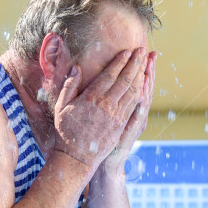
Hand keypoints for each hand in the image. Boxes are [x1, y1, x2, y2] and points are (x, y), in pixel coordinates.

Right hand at [52, 47, 146, 173]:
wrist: (76, 157)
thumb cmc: (66, 130)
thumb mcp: (62, 106)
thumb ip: (69, 86)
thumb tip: (76, 68)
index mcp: (91, 98)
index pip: (110, 75)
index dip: (120, 62)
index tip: (127, 51)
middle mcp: (106, 105)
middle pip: (125, 80)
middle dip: (135, 63)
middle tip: (142, 51)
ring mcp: (116, 116)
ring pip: (133, 91)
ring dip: (141, 75)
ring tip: (146, 63)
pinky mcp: (122, 124)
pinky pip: (135, 105)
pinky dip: (141, 92)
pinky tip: (145, 84)